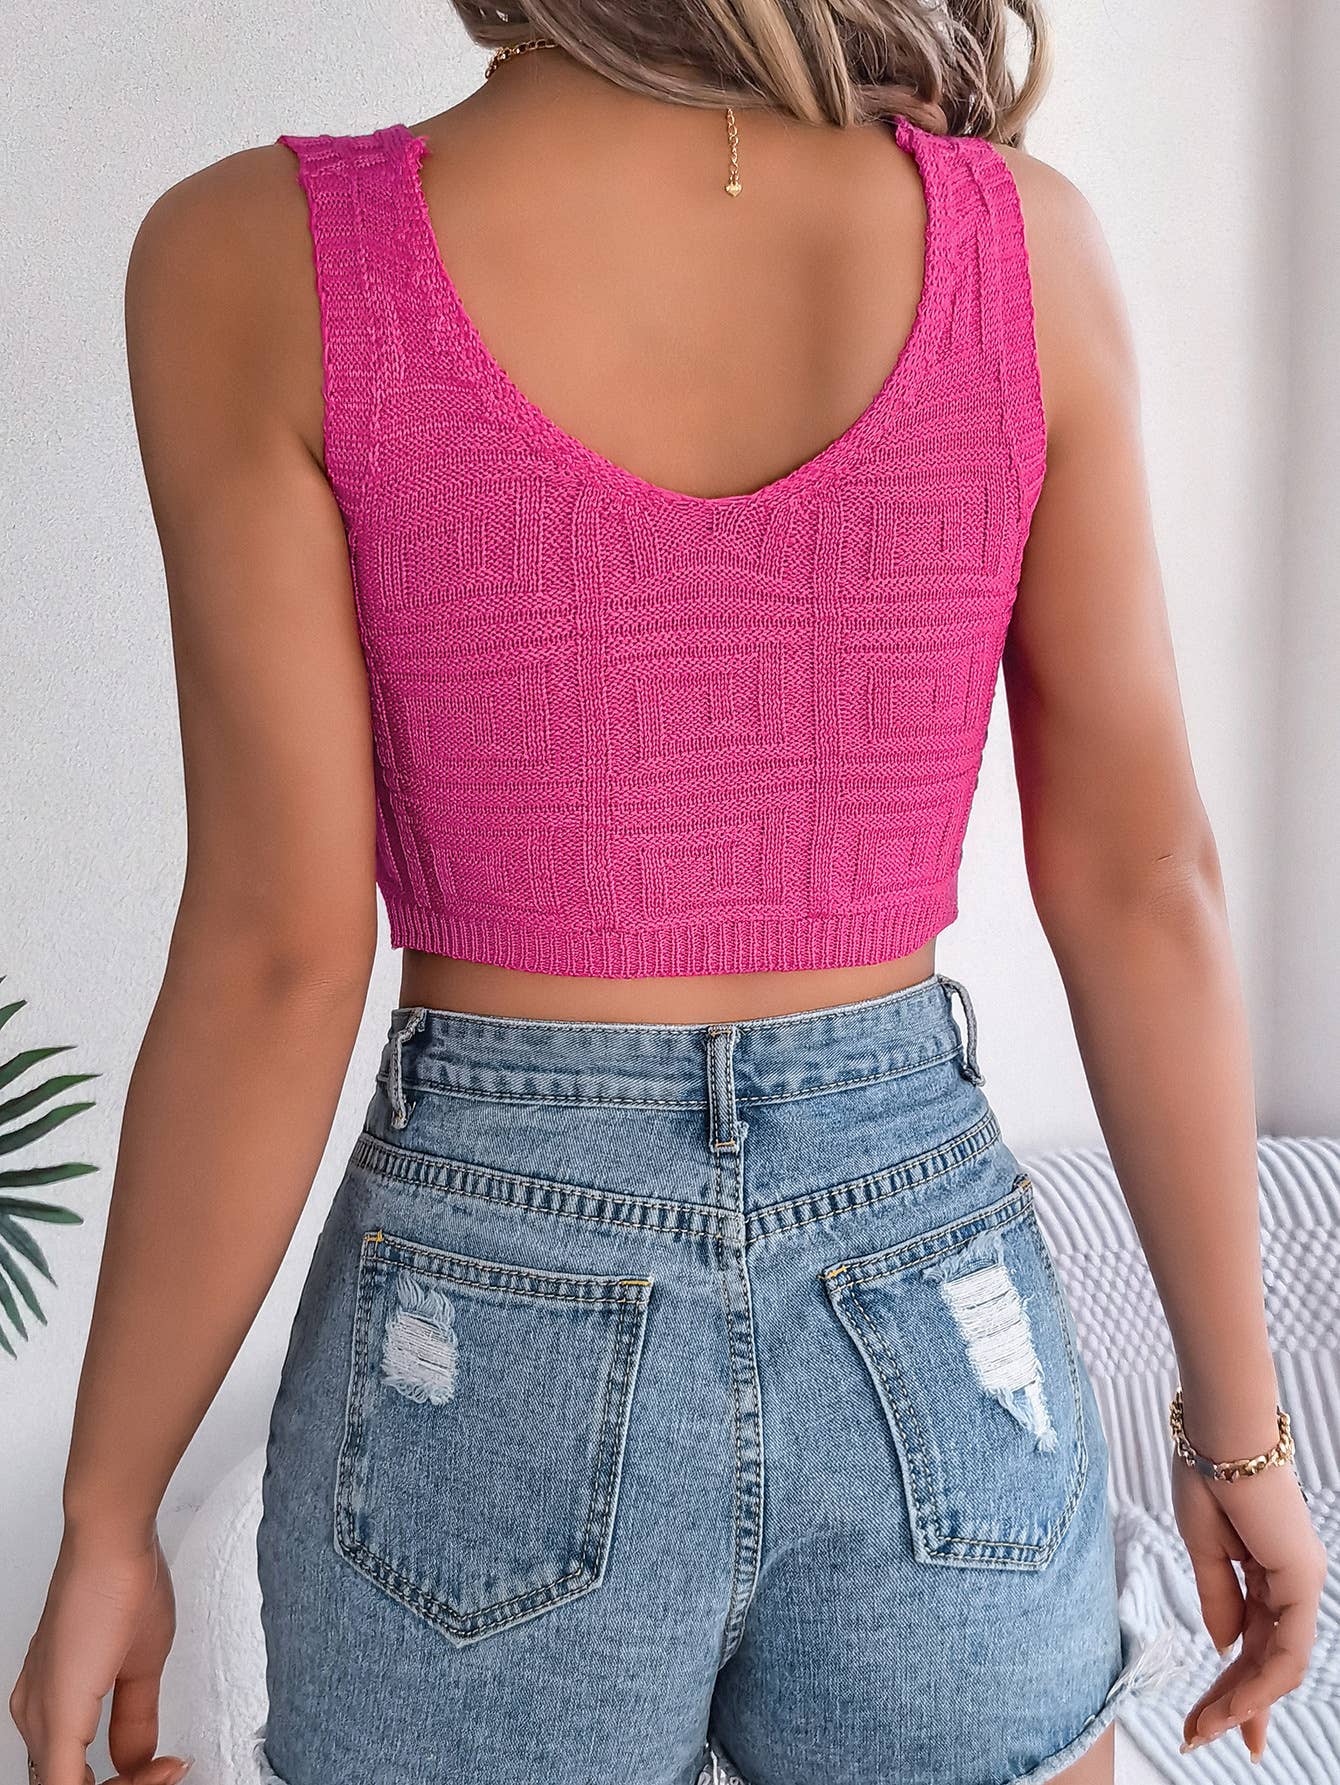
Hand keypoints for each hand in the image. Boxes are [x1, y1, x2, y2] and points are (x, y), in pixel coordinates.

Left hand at [9, 1524, 191, 1784]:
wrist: (112, 1544)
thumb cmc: (122, 1582)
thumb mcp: (141, 1663)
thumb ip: (134, 1717)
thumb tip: (136, 1758)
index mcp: (47, 1703)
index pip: (75, 1771)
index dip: (126, 1779)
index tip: (167, 1765)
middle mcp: (33, 1713)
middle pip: (70, 1784)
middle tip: (168, 1771)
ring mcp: (39, 1717)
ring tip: (164, 1770)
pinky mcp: (56, 1718)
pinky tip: (145, 1780)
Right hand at [1172, 1450, 1326, 1762]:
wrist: (1216, 1432)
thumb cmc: (1204, 1473)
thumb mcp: (1201, 1547)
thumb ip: (1217, 1598)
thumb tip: (1224, 1646)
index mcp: (1265, 1569)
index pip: (1252, 1640)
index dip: (1232, 1684)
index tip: (1208, 1722)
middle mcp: (1290, 1580)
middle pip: (1264, 1659)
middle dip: (1234, 1704)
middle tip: (1200, 1739)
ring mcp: (1300, 1581)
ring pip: (1279, 1664)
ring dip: (1243, 1703)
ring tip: (1207, 1731)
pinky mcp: (1301, 1579)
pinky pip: (1286, 1648)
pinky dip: (1261, 1683)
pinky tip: (1236, 1706)